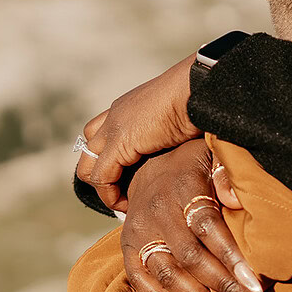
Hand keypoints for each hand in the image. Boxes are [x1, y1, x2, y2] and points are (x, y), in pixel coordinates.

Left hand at [77, 54, 199, 210]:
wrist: (201, 87)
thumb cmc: (203, 99)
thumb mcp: (183, 116)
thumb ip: (176, 132)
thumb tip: (195, 145)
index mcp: (131, 106)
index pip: (103, 133)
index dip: (110, 159)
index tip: (131, 180)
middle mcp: (116, 114)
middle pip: (89, 149)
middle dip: (101, 175)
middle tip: (123, 194)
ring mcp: (114, 128)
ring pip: (88, 166)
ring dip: (103, 189)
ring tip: (124, 203)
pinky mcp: (119, 144)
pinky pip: (101, 178)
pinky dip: (110, 196)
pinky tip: (127, 204)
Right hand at [119, 139, 268, 291]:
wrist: (145, 162)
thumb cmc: (191, 162)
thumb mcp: (211, 154)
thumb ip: (225, 172)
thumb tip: (236, 200)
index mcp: (181, 188)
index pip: (208, 227)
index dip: (232, 257)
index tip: (257, 285)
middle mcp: (156, 212)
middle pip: (191, 258)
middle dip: (225, 289)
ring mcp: (138, 233)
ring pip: (168, 275)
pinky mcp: (127, 249)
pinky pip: (141, 282)